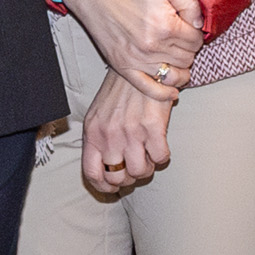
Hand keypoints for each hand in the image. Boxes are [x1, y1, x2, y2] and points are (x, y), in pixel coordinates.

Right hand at [56, 0, 204, 100]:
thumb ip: (189, 2)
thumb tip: (199, 24)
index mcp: (165, 25)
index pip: (196, 41)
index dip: (195, 34)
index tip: (188, 29)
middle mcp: (153, 46)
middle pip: (187, 59)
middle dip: (188, 49)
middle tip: (180, 40)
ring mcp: (138, 60)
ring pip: (174, 75)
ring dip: (180, 68)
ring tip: (176, 59)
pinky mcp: (124, 67)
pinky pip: (150, 89)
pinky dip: (164, 93)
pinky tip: (172, 91)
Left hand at [79, 76, 175, 197]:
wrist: (140, 67)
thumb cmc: (120, 91)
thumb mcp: (98, 115)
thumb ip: (98, 139)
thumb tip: (105, 166)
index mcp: (93, 133)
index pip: (92, 174)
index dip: (104, 187)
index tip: (114, 187)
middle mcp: (110, 135)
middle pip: (118, 178)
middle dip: (129, 178)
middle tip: (136, 166)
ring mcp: (131, 132)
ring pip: (140, 172)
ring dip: (147, 168)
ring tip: (147, 155)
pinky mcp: (153, 127)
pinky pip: (160, 158)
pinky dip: (162, 157)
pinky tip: (159, 145)